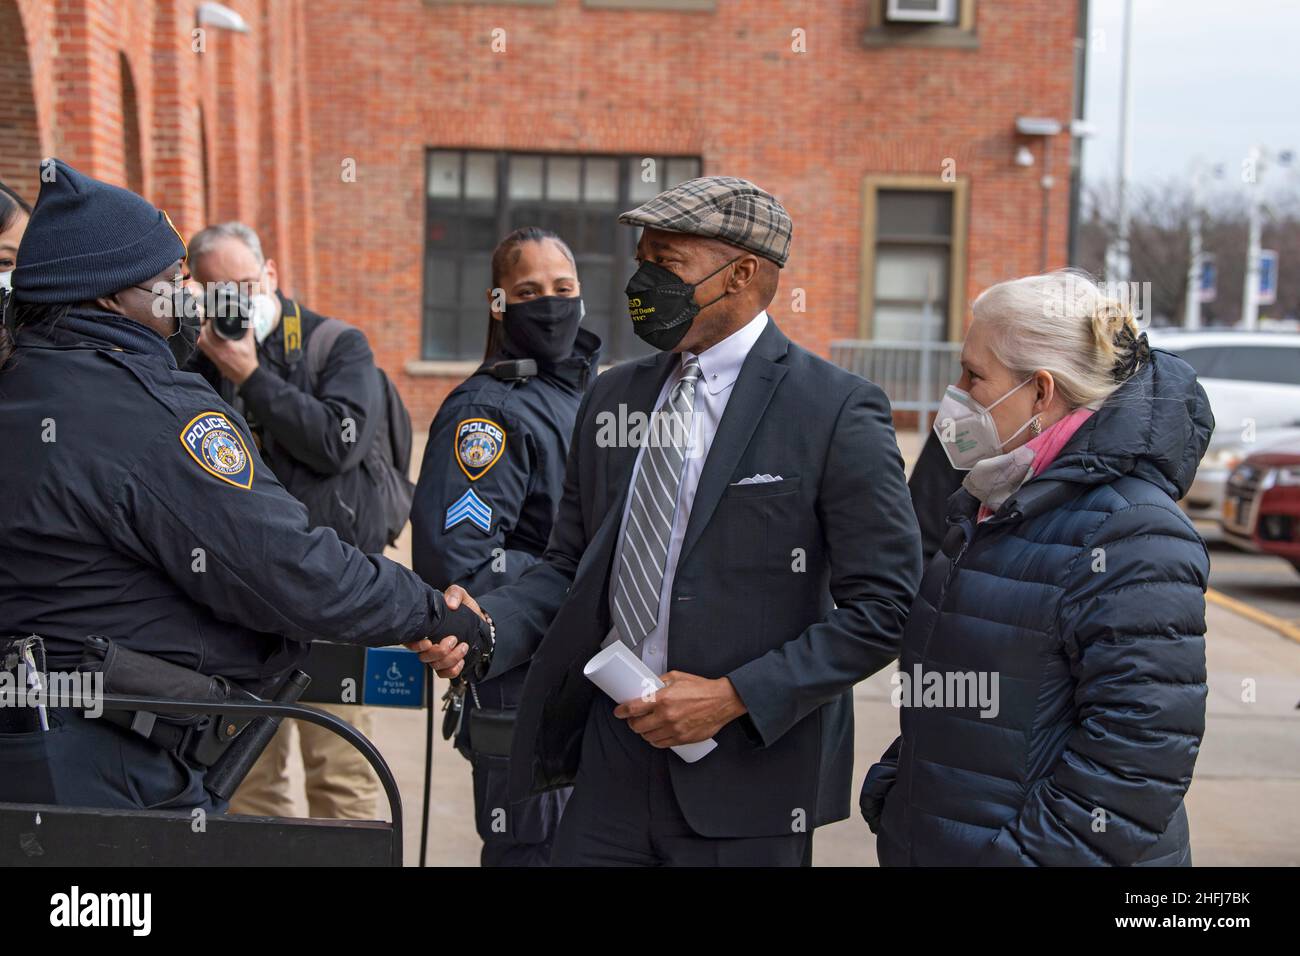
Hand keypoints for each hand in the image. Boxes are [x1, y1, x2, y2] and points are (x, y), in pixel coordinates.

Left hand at [197, 319, 258, 384]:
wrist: (245, 374)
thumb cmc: (248, 360)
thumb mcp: (250, 343)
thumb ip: (248, 329)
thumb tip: (246, 319)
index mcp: (226, 346)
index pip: (212, 331)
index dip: (210, 322)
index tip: (213, 317)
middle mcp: (217, 351)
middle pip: (203, 335)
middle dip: (204, 326)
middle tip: (208, 321)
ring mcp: (213, 355)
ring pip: (201, 341)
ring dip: (202, 332)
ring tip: (207, 327)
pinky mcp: (212, 357)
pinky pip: (202, 347)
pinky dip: (202, 339)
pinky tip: (206, 336)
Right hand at [404, 585, 486, 678]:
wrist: (480, 621)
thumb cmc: (465, 608)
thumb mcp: (460, 596)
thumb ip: (455, 593)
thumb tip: (450, 604)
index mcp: (426, 629)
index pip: (410, 641)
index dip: (415, 645)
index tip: (428, 642)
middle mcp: (429, 644)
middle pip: (424, 657)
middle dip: (439, 652)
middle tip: (453, 640)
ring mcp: (439, 656)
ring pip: (435, 666)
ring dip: (450, 659)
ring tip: (463, 646)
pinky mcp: (449, 664)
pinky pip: (446, 674)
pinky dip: (453, 670)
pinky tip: (461, 660)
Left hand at [614, 671, 746, 747]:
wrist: (722, 701)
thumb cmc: (702, 689)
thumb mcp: (677, 677)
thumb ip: (660, 682)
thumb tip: (648, 686)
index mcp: (663, 699)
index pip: (634, 708)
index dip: (622, 711)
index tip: (619, 712)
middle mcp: (667, 716)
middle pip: (638, 726)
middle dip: (632, 723)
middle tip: (633, 719)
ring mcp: (674, 729)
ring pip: (648, 737)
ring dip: (644, 732)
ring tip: (646, 726)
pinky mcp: (682, 739)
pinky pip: (661, 744)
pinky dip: (655, 740)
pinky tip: (656, 734)